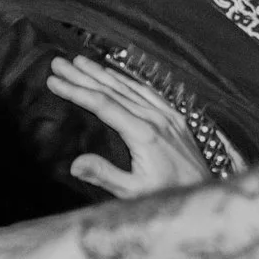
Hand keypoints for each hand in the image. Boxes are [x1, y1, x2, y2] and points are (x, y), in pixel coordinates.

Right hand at [50, 55, 216, 196]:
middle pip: (112, 89)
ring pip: (129, 87)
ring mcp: (167, 116)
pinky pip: (149, 92)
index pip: (102, 104)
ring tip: (80, 62)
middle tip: (59, 62)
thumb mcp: (134, 192)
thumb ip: (105, 175)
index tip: (54, 80)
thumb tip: (74, 163)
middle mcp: (155, 118)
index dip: (76, 90)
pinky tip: (117, 74)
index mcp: (143, 134)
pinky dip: (128, 80)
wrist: (205, 193)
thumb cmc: (169, 196)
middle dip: (83, 74)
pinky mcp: (176, 118)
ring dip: (102, 72)